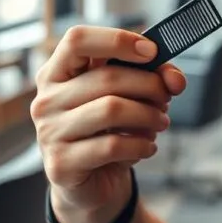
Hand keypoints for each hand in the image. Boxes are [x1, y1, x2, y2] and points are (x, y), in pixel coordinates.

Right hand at [31, 25, 186, 222]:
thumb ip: (152, 77)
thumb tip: (175, 80)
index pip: (77, 39)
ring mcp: (49, 132)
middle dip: (149, 85)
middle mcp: (46, 99)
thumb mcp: (128, 95)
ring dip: (149, 115)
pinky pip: (112, 146)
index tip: (151, 51)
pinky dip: (141, 144)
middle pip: (107, 77)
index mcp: (57, 72)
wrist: (92, 183)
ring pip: (111, 109)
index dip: (117, 40)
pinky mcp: (61, 164)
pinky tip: (148, 146)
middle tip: (167, 97)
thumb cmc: (110, 129)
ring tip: (161, 121)